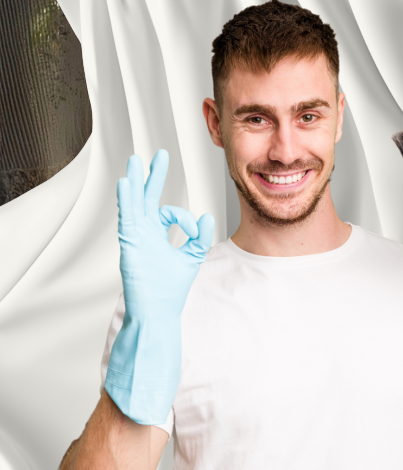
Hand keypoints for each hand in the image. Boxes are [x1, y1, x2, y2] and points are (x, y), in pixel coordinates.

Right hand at [105, 150, 213, 424]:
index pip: (171, 214)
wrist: (157, 312)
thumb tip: (207, 217)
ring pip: (134, 202)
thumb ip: (199, 237)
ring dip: (136, 181)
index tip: (196, 230)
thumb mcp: (191, 258)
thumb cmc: (169, 290)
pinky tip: (127, 182)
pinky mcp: (130, 243)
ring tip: (136, 160)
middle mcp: (144, 234)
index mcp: (157, 236)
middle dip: (153, 177)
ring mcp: (135, 237)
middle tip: (157, 157)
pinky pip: (128, 216)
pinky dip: (127, 199)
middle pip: (147, 198)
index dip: (187, 219)